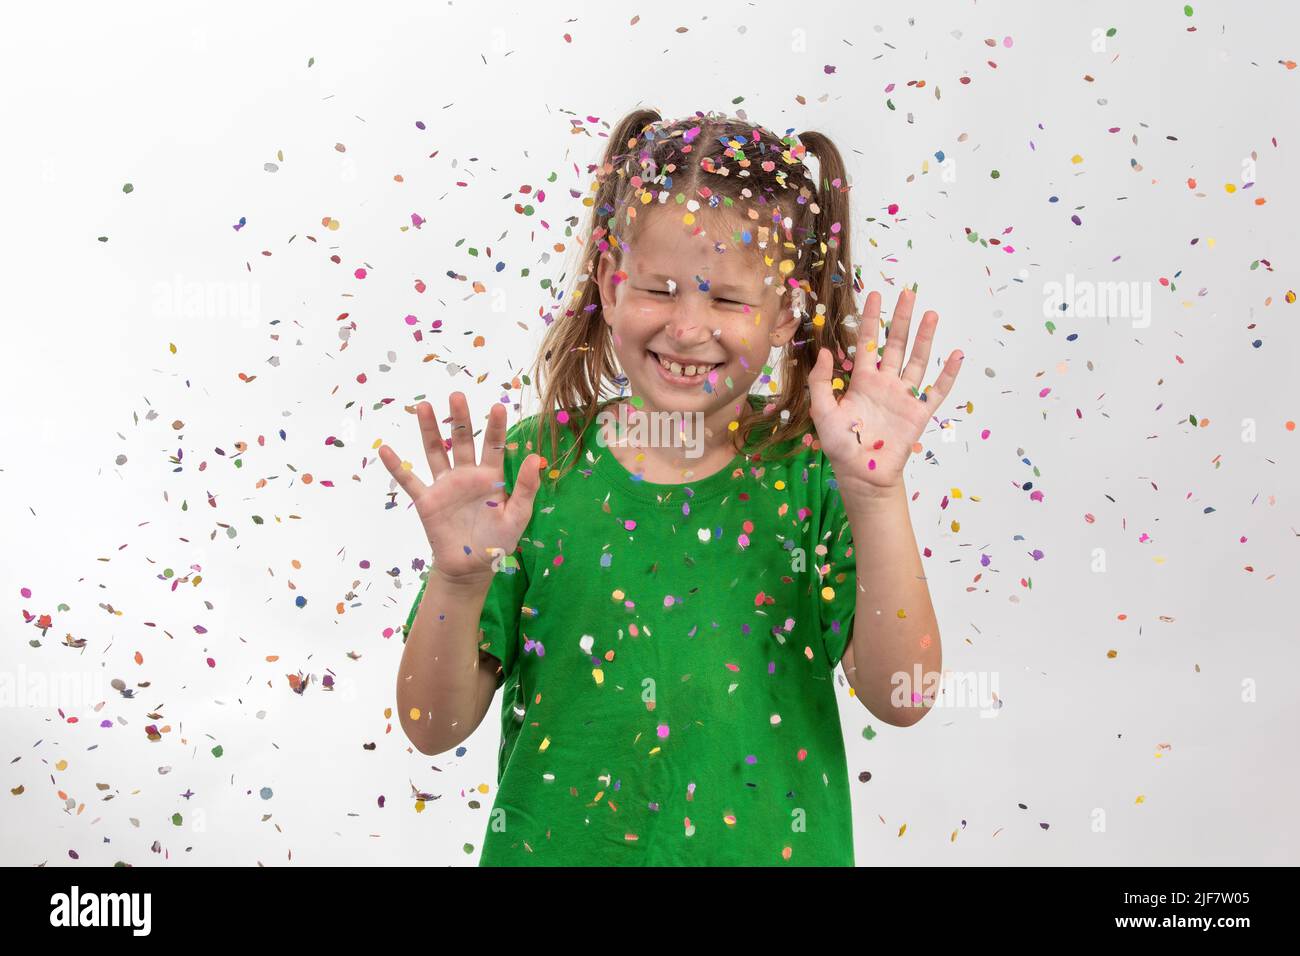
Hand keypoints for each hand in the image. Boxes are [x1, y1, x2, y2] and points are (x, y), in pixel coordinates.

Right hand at [378, 392, 541, 586]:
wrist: (471, 568)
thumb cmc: (497, 542)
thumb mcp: (518, 516)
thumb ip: (526, 487)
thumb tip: (537, 458)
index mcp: (491, 477)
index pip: (494, 446)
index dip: (495, 427)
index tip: (497, 406)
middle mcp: (466, 475)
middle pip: (463, 440)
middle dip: (460, 418)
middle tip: (456, 395)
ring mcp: (445, 485)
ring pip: (436, 451)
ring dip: (429, 430)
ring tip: (424, 406)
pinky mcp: (426, 501)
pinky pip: (410, 481)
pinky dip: (397, 467)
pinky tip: (387, 451)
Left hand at [808, 288, 962, 496]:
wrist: (861, 475)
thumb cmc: (840, 445)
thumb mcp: (823, 412)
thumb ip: (822, 382)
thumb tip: (827, 351)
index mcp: (862, 380)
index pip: (867, 341)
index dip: (870, 318)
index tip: (874, 294)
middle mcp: (885, 383)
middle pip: (895, 344)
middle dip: (901, 318)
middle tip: (908, 293)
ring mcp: (903, 397)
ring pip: (917, 360)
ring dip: (924, 338)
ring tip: (931, 314)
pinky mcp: (919, 413)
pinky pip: (936, 390)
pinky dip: (947, 374)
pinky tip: (956, 354)